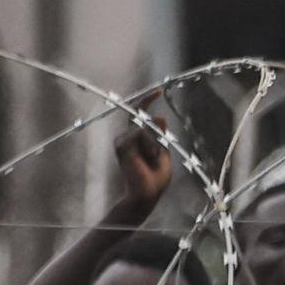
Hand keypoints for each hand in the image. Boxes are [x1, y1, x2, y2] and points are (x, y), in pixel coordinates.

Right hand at [108, 104, 174, 219]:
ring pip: (145, 129)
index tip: (158, 90)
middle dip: (157, 137)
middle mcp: (124, 137)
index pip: (138, 113)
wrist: (146, 193)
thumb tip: (160, 116)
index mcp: (134, 137)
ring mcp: (122, 142)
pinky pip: (142, 136)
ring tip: (152, 161)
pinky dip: (150, 147)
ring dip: (155, 145)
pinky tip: (147, 160)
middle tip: (156, 158)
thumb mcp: (163, 150)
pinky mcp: (122, 147)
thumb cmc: (155, 176)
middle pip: (144, 121)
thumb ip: (160, 134)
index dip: (146, 100)